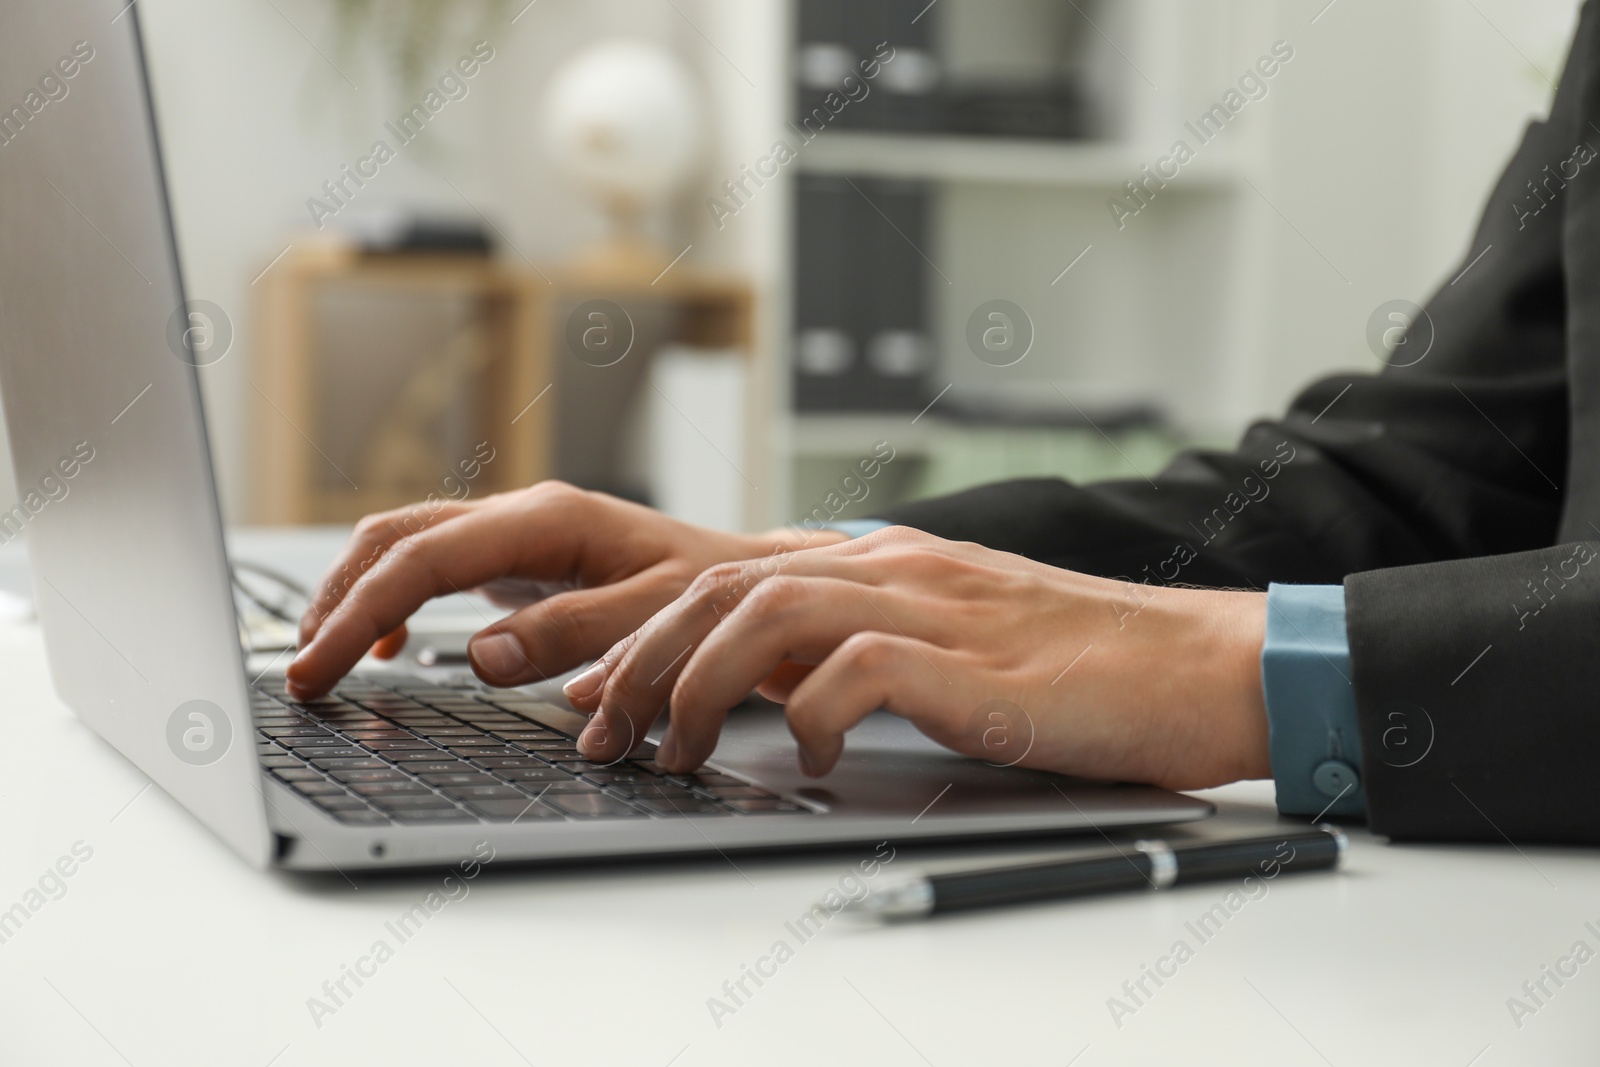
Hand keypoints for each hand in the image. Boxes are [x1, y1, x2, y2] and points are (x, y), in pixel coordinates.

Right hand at [284, 481, 846, 699]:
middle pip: (395, 539)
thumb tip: (481, 654)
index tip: (318, 670)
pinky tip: (384, 644)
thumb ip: (574, 634)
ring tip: (321, 657)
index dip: (357, 615)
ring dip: (355, 595)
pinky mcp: (524, 556)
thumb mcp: (657, 616)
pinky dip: (394, 598)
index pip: (422, 559)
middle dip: (336, 602)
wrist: (762, 576)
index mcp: (548, 520)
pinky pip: (435, 563)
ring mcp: (520, 532)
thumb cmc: (720, 595)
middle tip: (301, 674)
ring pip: (406, 544)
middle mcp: (524, 514)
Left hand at [564, 526, 1271, 790]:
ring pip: (769, 609)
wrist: (1201, 665)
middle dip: (640, 657)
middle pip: (724, 583)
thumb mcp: (950, 647)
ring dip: (700, 683)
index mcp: (885, 563)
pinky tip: (805, 755)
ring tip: (676, 750)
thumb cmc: (1081, 670)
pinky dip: (810, 712)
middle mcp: (897, 569)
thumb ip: (864, 649)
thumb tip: (772, 692)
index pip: (730, 570)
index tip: (590, 689)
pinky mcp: (977, 664)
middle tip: (603, 729)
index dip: (643, 627)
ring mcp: (936, 607)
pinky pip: (859, 668)